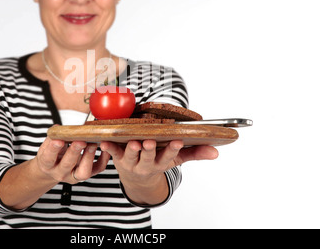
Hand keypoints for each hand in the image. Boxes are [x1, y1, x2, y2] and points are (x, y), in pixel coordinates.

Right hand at [35, 137, 109, 183]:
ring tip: (93, 143)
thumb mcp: (47, 146)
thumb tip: (59, 128)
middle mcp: (60, 172)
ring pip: (83, 171)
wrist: (53, 170)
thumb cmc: (52, 155)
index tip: (58, 140)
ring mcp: (74, 176)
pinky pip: (97, 169)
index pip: (49, 158)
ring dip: (89, 157)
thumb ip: (52, 137)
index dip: (53, 149)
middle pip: (67, 164)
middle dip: (74, 152)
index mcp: (47, 164)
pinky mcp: (86, 175)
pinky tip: (105, 148)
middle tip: (80, 141)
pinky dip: (103, 159)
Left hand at [99, 140, 217, 204]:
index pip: (169, 156)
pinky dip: (108, 148)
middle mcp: (146, 164)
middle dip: (150, 150)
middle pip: (148, 157)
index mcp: (162, 162)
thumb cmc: (158, 161)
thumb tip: (216, 151)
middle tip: (150, 142)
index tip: (177, 141)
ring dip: (132, 149)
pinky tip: (104, 142)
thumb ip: (195, 153)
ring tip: (133, 142)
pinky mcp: (118, 158)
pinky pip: (112, 153)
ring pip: (131, 156)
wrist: (136, 178)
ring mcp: (131, 162)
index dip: (173, 149)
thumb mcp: (176, 159)